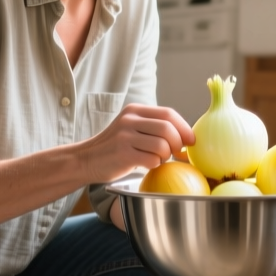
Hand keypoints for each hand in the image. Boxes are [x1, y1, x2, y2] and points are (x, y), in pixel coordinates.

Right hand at [78, 104, 194, 182]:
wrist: (85, 159)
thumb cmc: (115, 147)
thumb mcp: (131, 128)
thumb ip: (154, 127)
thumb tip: (187, 137)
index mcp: (135, 111)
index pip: (169, 114)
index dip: (184, 128)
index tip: (190, 141)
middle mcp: (129, 120)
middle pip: (168, 129)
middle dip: (178, 144)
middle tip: (175, 153)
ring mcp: (125, 136)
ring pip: (162, 145)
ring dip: (165, 156)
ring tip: (157, 159)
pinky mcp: (122, 154)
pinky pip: (152, 160)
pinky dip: (155, 165)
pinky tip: (147, 165)